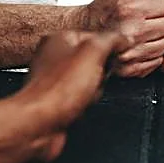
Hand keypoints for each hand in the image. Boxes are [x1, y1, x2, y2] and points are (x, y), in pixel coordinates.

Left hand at [16, 29, 123, 161]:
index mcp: (59, 38)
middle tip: (94, 79)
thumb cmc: (57, 90)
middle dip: (100, 74)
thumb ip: (112, 40)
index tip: (114, 57)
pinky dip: (84, 106)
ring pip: (91, 82)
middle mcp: (53, 58)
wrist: (39, 125)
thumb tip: (124, 39)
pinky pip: (82, 100)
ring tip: (83, 96)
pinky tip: (78, 108)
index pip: (97, 37)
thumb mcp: (94, 53)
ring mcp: (54, 81)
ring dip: (93, 92)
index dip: (109, 49)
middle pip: (95, 61)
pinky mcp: (57, 102)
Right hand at [70, 0, 163, 77]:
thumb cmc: (107, 6)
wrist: (85, 30)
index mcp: (130, 8)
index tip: (153, 3)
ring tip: (144, 29)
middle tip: (149, 16)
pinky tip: (141, 43)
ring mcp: (130, 53)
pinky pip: (158, 60)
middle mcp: (130, 32)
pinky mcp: (131, 68)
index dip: (163, 1)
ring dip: (160, 36)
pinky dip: (153, 52)